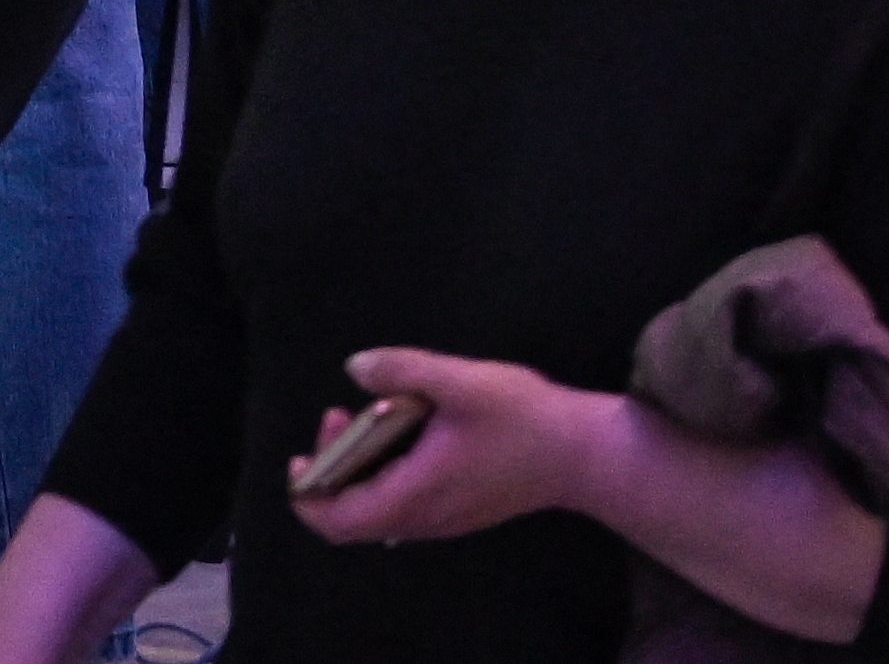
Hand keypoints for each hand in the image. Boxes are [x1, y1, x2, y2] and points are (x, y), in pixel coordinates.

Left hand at [290, 352, 614, 546]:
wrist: (587, 456)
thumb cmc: (524, 419)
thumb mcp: (459, 381)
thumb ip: (402, 370)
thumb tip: (355, 368)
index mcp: (415, 495)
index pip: (339, 521)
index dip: (307, 495)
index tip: (300, 455)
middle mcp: (425, 519)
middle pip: (351, 520)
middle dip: (329, 471)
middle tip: (338, 417)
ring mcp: (446, 520)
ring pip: (378, 513)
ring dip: (357, 469)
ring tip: (368, 417)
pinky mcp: (462, 511)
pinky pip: (403, 506)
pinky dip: (384, 474)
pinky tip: (402, 432)